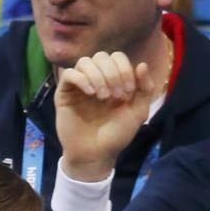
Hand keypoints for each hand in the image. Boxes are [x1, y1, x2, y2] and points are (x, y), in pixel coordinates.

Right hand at [55, 52, 156, 181]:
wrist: (97, 154)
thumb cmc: (117, 135)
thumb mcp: (137, 112)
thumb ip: (144, 90)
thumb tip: (143, 64)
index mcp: (114, 80)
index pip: (117, 57)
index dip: (124, 69)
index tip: (129, 92)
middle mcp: (96, 79)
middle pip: (101, 56)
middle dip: (112, 73)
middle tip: (117, 95)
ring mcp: (80, 85)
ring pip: (85, 62)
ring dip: (98, 76)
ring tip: (103, 97)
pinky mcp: (65, 93)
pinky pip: (70, 74)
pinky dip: (82, 80)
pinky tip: (91, 94)